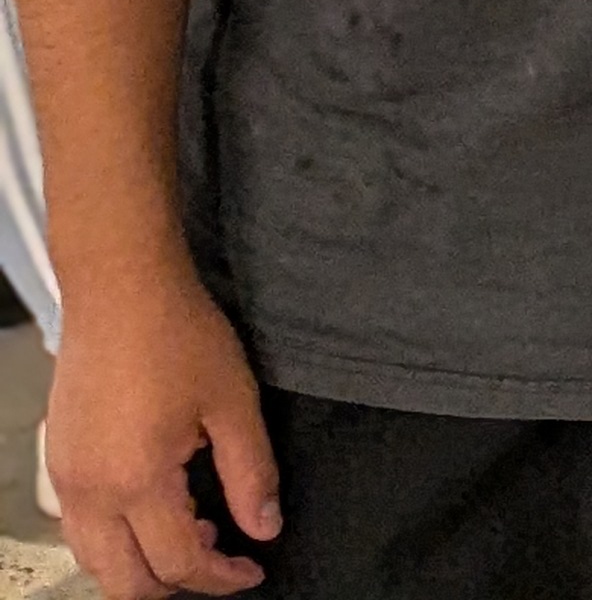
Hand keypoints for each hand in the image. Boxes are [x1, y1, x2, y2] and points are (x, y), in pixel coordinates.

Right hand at [46, 266, 278, 599]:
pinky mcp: (57, 462)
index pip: (178, 563)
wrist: (120, 290)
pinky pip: (81, 529)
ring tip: (196, 529)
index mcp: (137, 483)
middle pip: (124, 583)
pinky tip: (157, 506)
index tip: (254, 571)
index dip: (221, 579)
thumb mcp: (234, 403)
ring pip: (95, 561)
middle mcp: (90, 494)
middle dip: (176, 587)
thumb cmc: (182, 337)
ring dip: (142, 565)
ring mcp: (65, 480)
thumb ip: (251, 474)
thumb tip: (265, 529)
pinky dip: (117, 539)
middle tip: (223, 559)